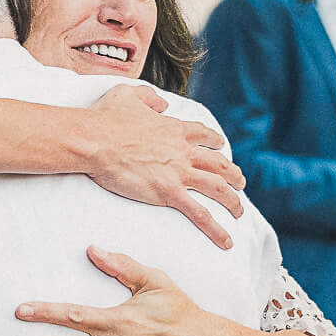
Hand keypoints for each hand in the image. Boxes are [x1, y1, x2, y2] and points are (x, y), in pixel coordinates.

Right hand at [81, 86, 246, 247]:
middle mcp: (183, 150)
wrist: (95, 140)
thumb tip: (161, 104)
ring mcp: (179, 172)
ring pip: (217, 187)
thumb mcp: (128, 95)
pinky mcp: (169, 192)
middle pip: (218, 163)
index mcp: (174, 129)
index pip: (204, 136)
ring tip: (239, 212)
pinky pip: (200, 213)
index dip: (215, 142)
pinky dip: (216, 228)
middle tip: (240, 183)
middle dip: (233, 174)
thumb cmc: (105, 119)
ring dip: (232, 201)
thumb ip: (148, 97)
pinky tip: (226, 241)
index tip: (221, 148)